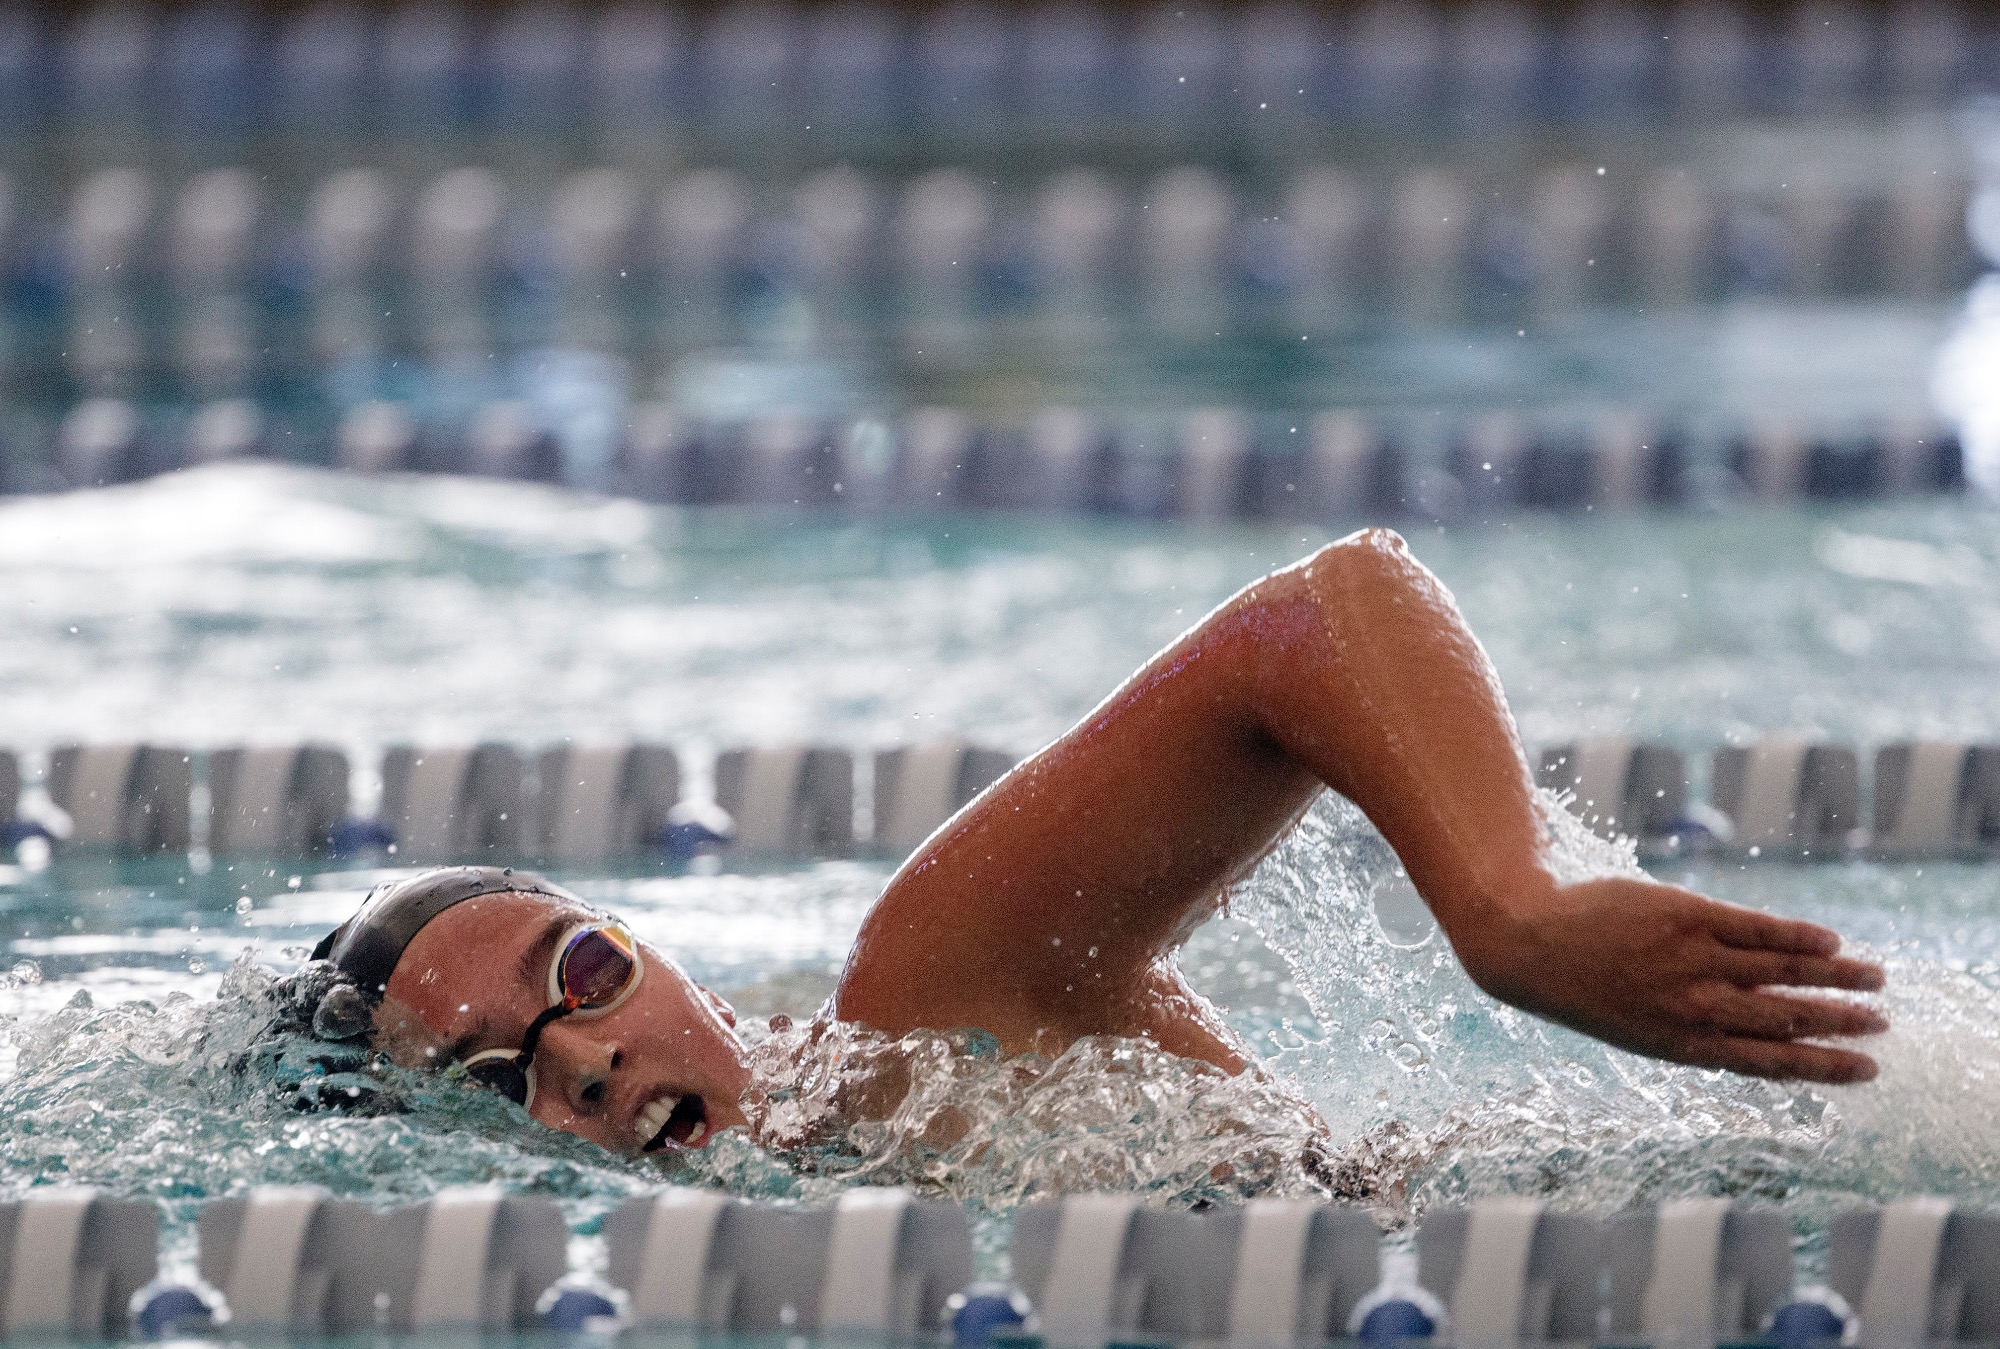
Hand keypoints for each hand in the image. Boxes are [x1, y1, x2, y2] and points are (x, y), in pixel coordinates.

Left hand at [1449, 874, 1886, 1083]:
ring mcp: (1693, 961)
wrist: (1527, 941)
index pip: (1770, 1061)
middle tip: (1883, 1025)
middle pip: (1786, 1019)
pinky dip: (1797, 936)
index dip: (1822, 1066)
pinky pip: (1755, 929)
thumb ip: (1692, 1027)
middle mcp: (1695, 1008)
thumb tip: (1750, 1028)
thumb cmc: (1581, 984)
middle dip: (1841, 1023)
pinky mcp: (1686, 916)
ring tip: (1875, 980)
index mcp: (1683, 1046)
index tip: (1867, 1070)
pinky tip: (1830, 942)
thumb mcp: (1638, 1025)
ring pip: (1781, 973)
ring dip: (1836, 978)